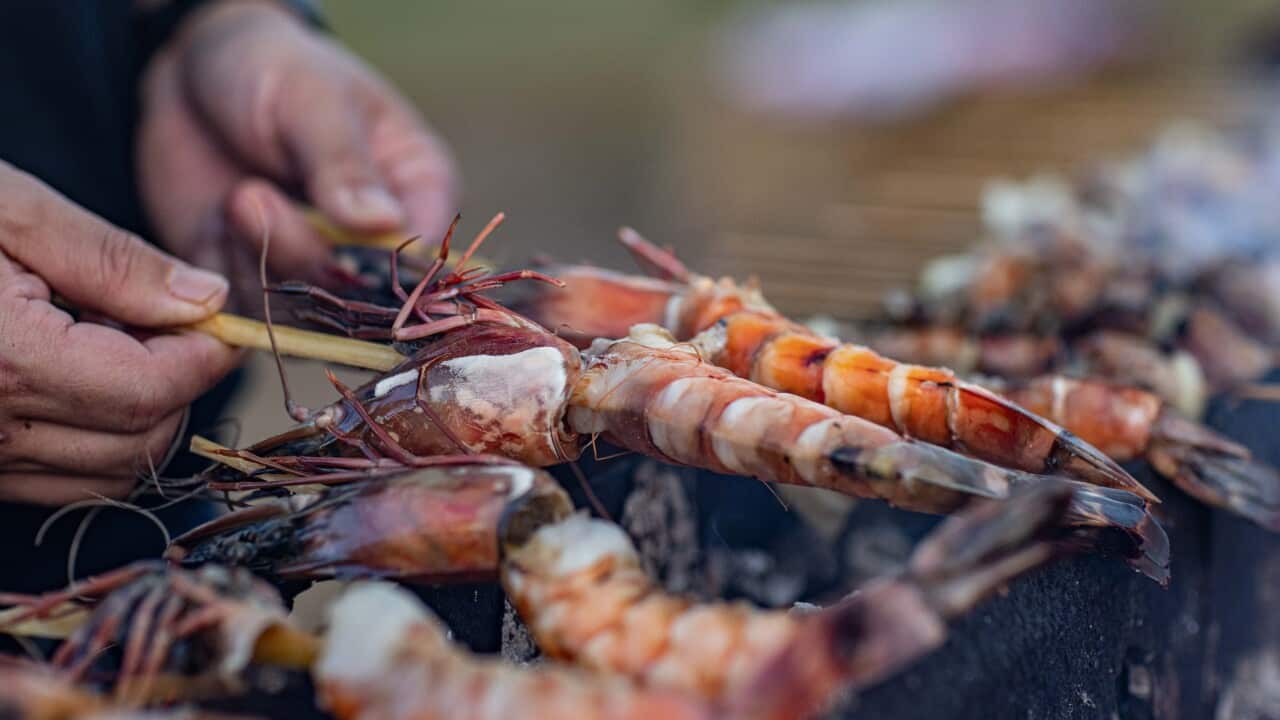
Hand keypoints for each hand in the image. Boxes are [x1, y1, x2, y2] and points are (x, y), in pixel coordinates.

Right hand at [0, 163, 239, 504]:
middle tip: (162, 320)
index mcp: (2, 362)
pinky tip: (70, 370)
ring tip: (109, 339)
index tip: (218, 317)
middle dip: (177, 386)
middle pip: (140, 443)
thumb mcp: (3, 209)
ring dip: (138, 415)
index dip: (205, 355)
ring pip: (105, 475)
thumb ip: (109, 259)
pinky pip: (54, 480)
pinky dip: (91, 437)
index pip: (153, 391)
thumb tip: (205, 298)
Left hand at [137, 0, 456, 308]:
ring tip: (235, 197)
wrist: (191, 71)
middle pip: (363, 298)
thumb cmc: (273, 68)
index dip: (386, 270)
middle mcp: (376, 245)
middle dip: (304, 255)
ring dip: (261, 260)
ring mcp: (318, 269)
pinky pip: (253, 312)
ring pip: (306, 313)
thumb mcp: (313, 100)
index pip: (424, 261)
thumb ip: (344, 164)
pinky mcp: (260, 283)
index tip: (333, 236)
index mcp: (416, 194)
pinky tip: (219, 218)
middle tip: (249, 195)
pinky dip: (229, 272)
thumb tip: (384, 222)